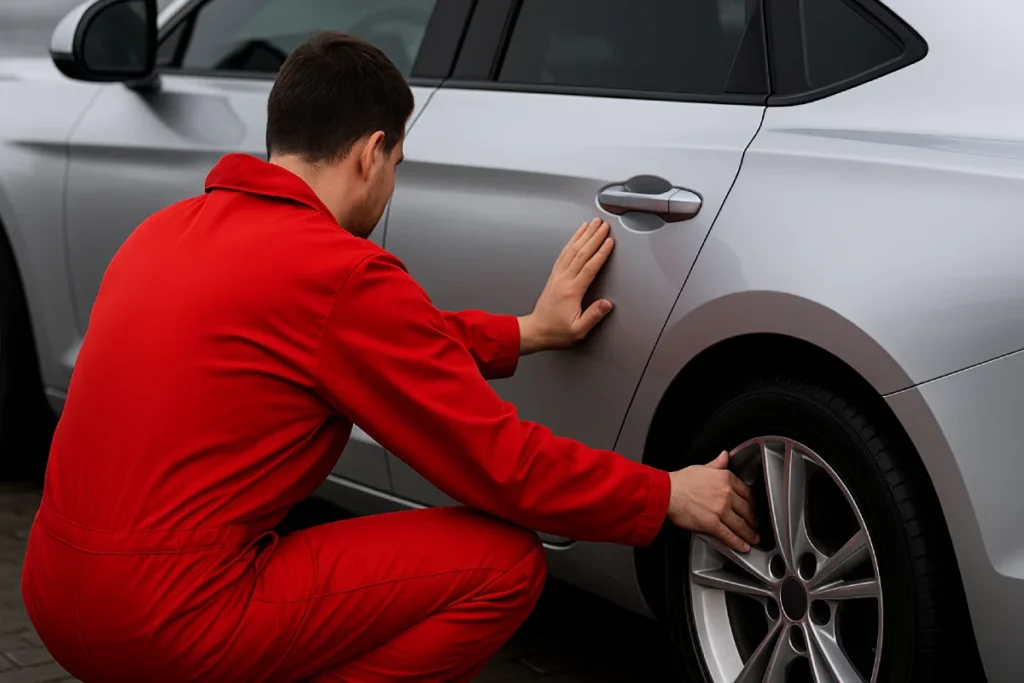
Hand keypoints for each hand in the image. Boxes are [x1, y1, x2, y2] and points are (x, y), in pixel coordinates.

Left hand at [518, 218, 614, 354]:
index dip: (601, 253)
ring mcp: (557, 276)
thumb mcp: (578, 330)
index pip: (589, 267)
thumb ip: (593, 316)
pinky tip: (576, 237)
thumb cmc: (556, 332)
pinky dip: (571, 242)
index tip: (610, 241)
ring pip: (571, 250)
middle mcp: (563, 280)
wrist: (535, 331)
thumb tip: (607, 304)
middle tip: (604, 225)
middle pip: (581, 253)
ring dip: (583, 235)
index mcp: (572, 291)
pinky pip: (563, 254)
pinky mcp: (554, 276)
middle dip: (594, 237)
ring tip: (592, 224)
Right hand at [668, 451, 759, 552]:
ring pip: (741, 525)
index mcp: (726, 479)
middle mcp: (726, 494)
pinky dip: (738, 543)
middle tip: (756, 525)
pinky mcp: (712, 524)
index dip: (753, 503)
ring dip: (749, 534)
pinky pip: (729, 535)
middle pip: (747, 510)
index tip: (753, 507)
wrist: (667, 492)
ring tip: (753, 539)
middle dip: (753, 520)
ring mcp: (720, 510)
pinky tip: (743, 546)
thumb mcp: (703, 467)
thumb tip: (726, 456)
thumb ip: (718, 463)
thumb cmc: (681, 481)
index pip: (747, 493)